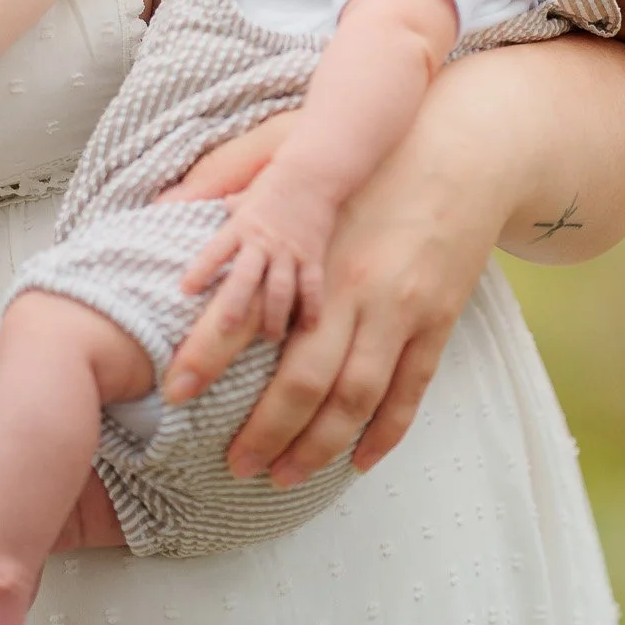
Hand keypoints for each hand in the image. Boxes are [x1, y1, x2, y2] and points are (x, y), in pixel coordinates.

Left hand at [163, 105, 503, 487]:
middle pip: (304, 381)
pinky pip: (410, 393)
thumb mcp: (290, 149)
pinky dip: (383, 434)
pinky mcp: (439, 322)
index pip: (249, 316)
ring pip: (357, 399)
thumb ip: (226, 178)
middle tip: (235, 466)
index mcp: (313, 250)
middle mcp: (358, 289)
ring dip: (318, 447)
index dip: (209, 358)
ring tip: (284, 476)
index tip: (174, 394)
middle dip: (265, 432)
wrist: (463, 148)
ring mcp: (403, 310)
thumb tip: (161, 210)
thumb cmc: (370, 156)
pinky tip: (357, 461)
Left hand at [179, 160, 339, 341]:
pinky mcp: (313, 255)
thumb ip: (217, 211)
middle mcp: (263, 241)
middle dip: (236, 304)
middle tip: (225, 330)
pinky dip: (311, 307)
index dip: (201, 270)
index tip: (186, 290)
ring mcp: (290, 251)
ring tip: (270, 337)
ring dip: (274, 316)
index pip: (216, 251)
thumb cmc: (272, 184)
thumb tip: (173, 204)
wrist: (313, 173)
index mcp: (241, 226)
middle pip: (246, 277)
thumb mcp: (240, 195)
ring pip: (280, 289)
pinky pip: (313, 286)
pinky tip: (308, 326)